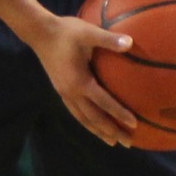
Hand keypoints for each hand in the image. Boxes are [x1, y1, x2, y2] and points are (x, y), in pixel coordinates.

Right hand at [21, 15, 136, 145]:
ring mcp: (64, 93)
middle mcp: (72, 93)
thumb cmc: (66, 32)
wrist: (40, 33)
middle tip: (128, 142)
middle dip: (111, 131)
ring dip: (98, 131)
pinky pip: (76, 112)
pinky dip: (87, 122)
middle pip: (94, 118)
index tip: (135, 124)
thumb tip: (131, 43)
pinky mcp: (61, 90)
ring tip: (112, 141)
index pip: (104, 103)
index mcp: (80, 82)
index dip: (119, 114)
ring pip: (83, 119)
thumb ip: (109, 39)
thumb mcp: (88, 33)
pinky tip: (93, 125)